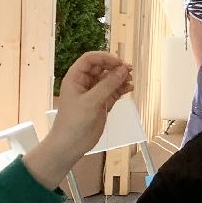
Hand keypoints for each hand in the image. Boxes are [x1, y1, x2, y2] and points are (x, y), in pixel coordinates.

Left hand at [24, 51, 133, 188]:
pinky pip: (113, 92)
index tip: (119, 63)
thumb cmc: (74, 121)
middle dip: (115, 67)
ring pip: (108, 80)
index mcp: (75, 78)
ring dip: (120, 78)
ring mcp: (93, 94)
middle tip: (129, 70)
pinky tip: (130, 89)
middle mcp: (84, 83)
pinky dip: (121, 89)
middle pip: (101, 68)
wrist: (70, 144)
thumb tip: (123, 70)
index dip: (105, 58)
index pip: (90, 60)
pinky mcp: (101, 104)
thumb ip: (108, 85)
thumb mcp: (91, 101)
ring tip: (131, 80)